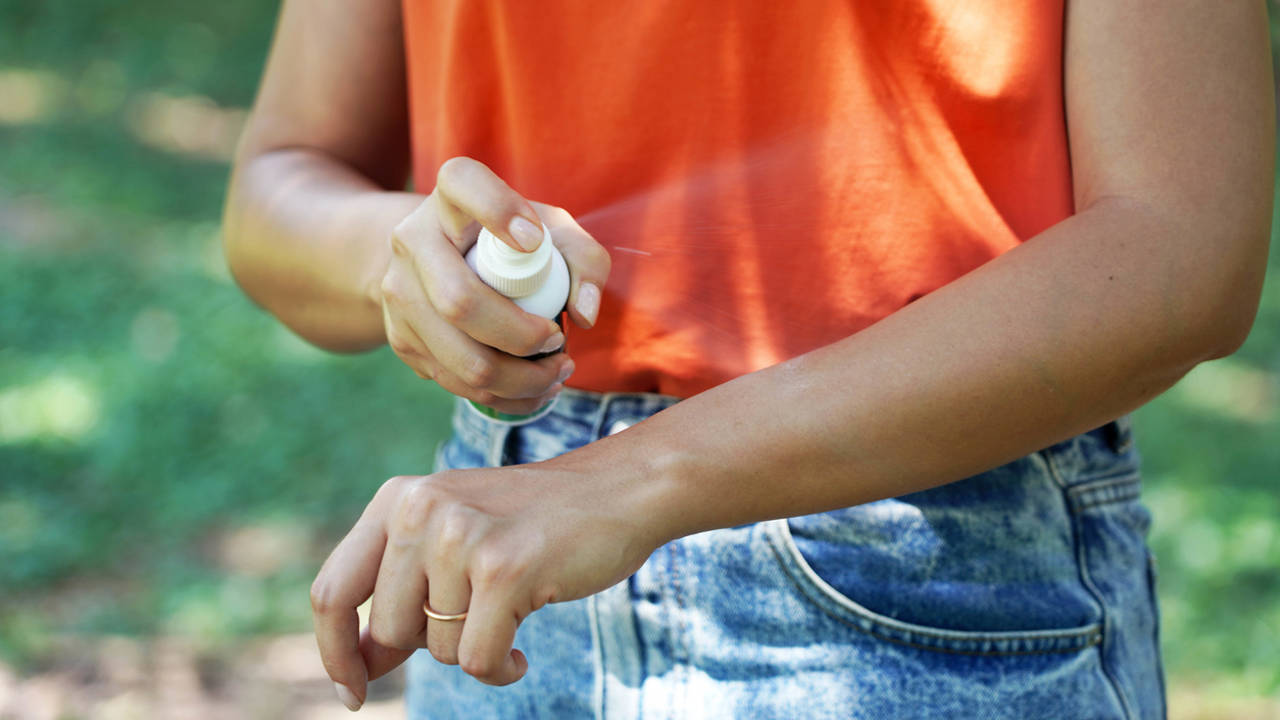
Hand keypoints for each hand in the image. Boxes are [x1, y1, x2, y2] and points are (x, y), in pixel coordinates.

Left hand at [309, 463, 660, 707]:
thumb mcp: (451, 539)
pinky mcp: (506, 569)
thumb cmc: (531, 526)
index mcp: (396, 499)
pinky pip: (476, 661)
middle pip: (385, 630)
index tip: (353, 692)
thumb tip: (356, 669)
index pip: (332, 592)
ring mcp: (462, 537)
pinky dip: (501, 668)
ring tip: (508, 614)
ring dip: (473, 649)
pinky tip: (522, 648)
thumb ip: (399, 591)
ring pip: (435, 649)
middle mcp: (420, 510)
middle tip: (473, 620)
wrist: (617, 491)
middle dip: (426, 646)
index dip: (335, 653)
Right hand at [379, 156, 610, 413]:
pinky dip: (504, 396)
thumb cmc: (511, 244)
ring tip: (556, 373)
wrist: (439, 263)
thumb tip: (583, 313)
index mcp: (450, 197)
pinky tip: (534, 388)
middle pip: (460, 303)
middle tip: (559, 340)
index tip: (533, 240)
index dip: (497, 210)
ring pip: (459, 358)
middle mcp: (411, 239)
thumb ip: (584, 259)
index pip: (462, 184)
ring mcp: (398, 293)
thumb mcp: (552, 232)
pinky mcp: (401, 339)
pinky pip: (454, 382)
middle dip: (522, 336)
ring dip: (520, 380)